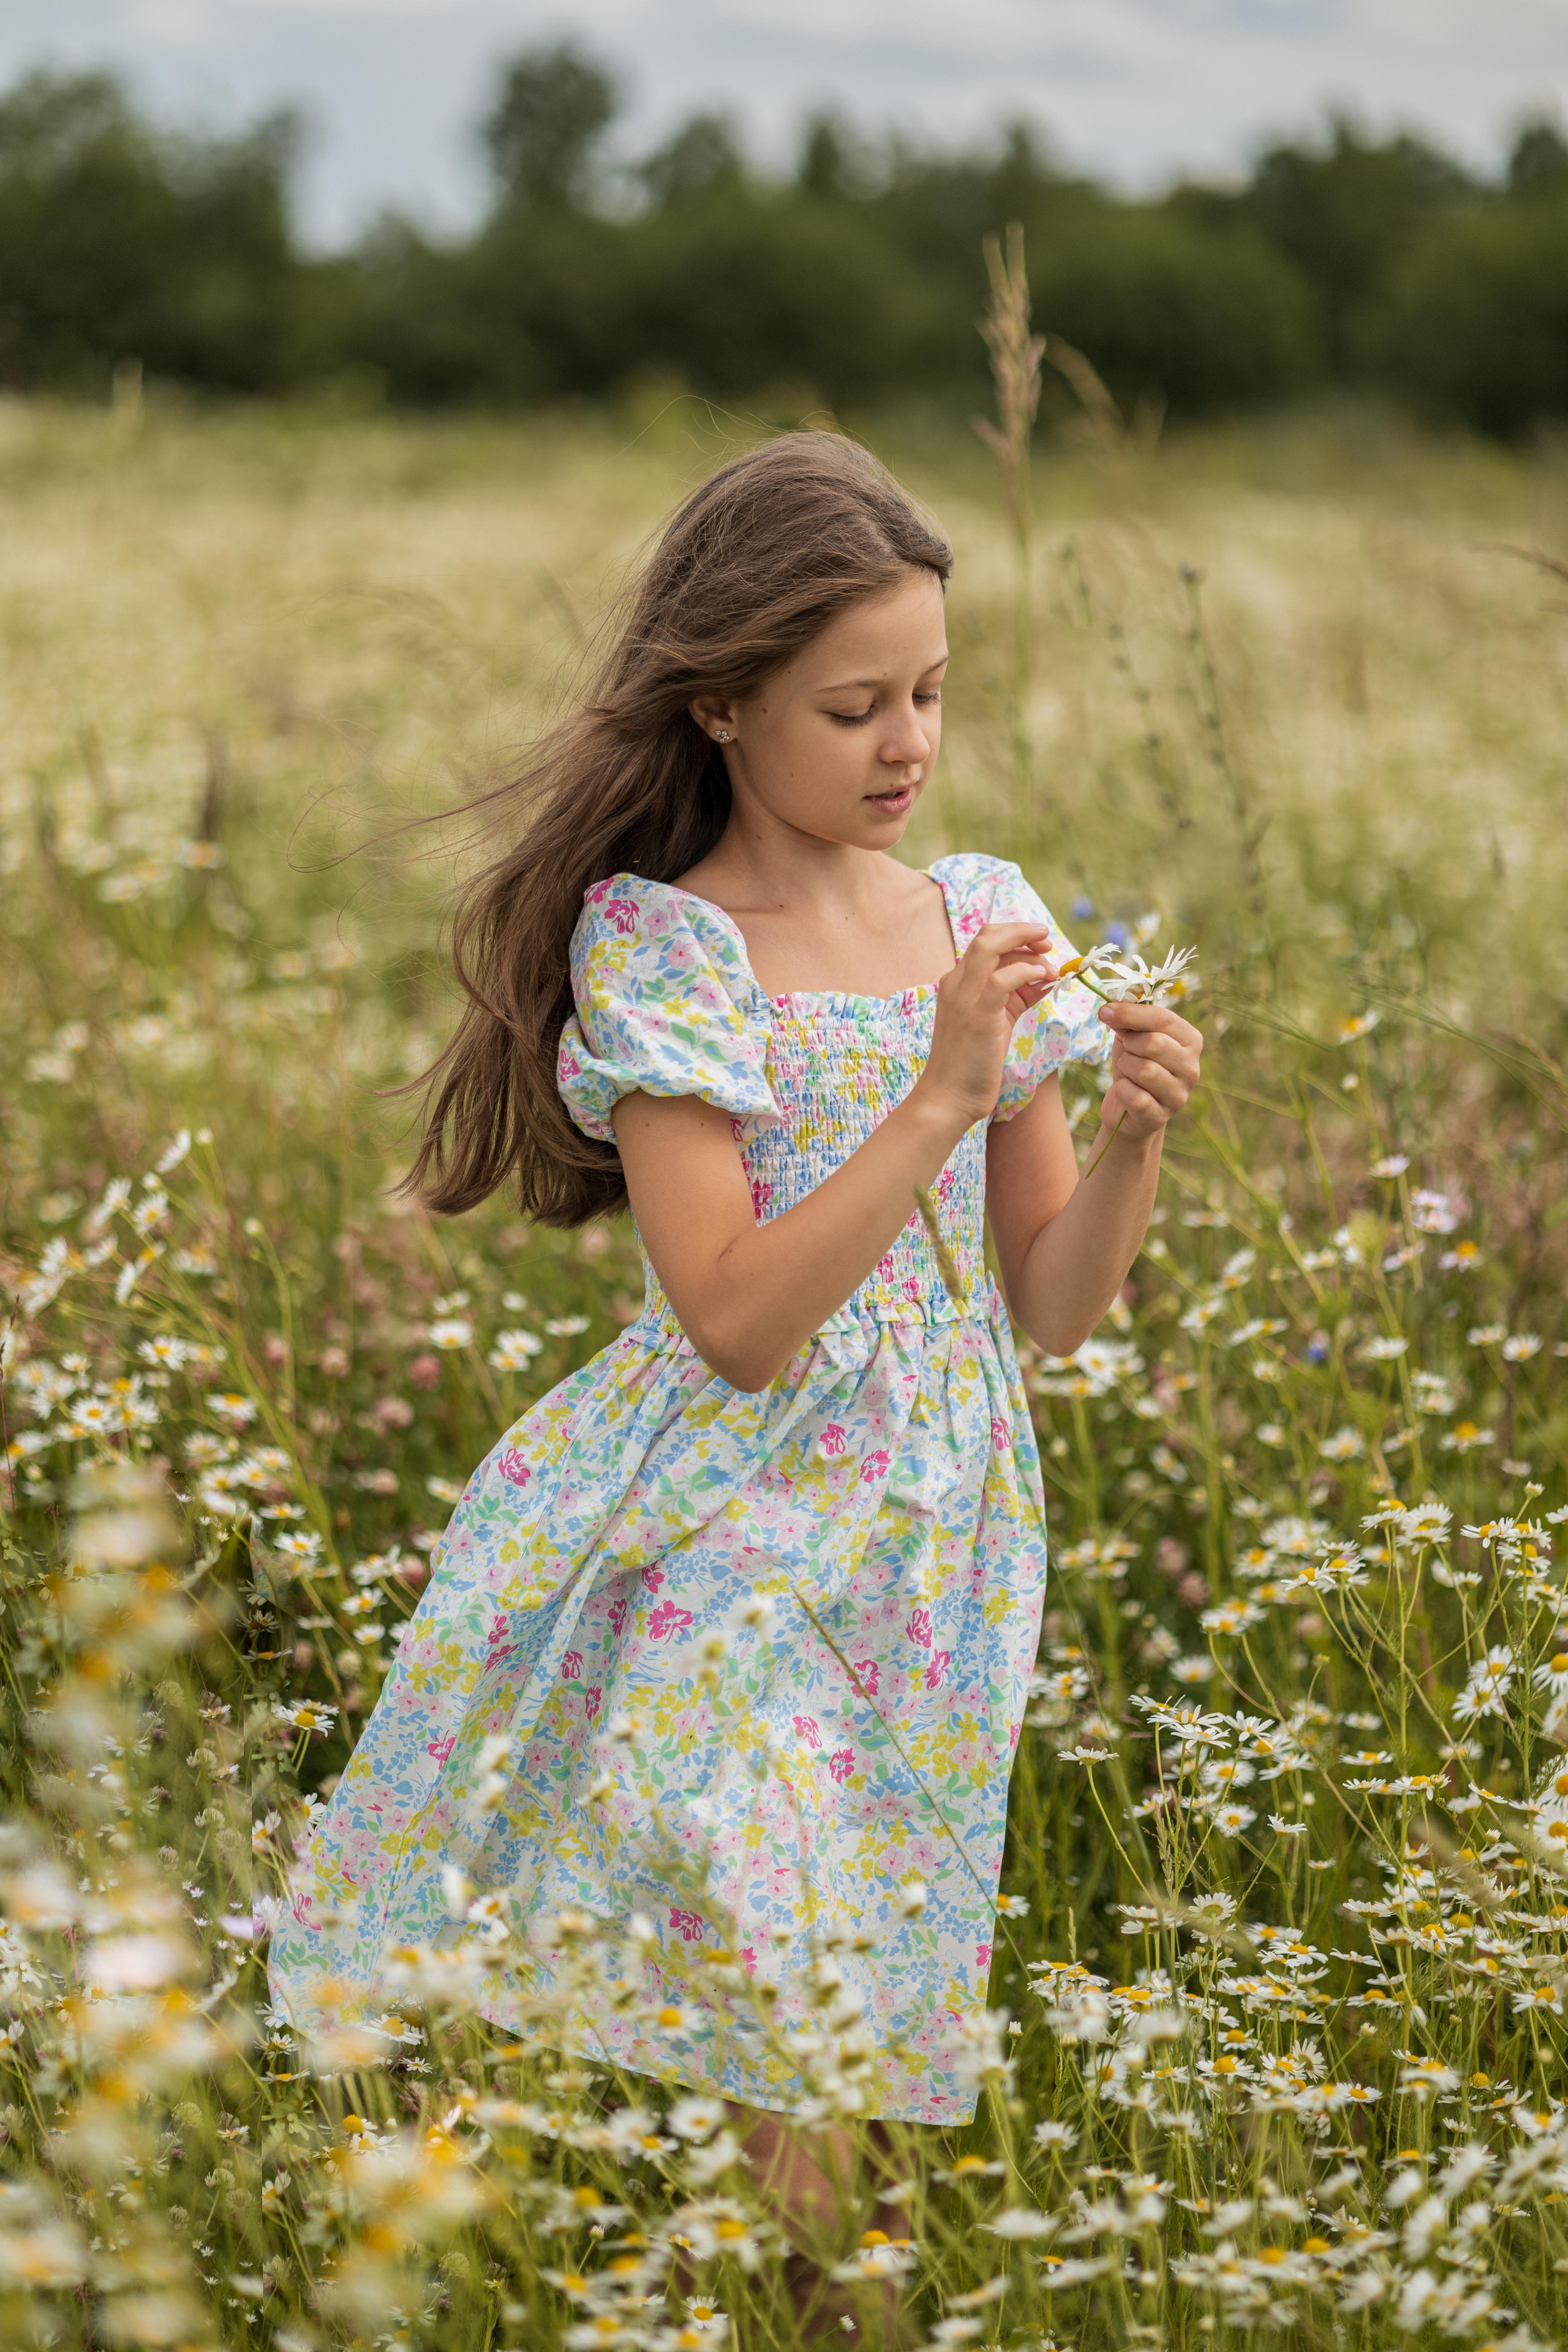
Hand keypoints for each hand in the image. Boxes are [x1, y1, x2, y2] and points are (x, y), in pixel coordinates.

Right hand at [916, 922, 1057, 1129]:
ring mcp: (963, 997)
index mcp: (957, 983)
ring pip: (990, 946)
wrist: (948, 1097)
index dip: (1016, 936)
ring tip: (1050, 964)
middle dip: (1022, 931)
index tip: (1041, 946)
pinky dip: (1027, 971)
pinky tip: (1043, 980)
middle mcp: (955, 983)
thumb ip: (1017, 996)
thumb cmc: (972, 1063)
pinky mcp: (977, 1015)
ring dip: (1027, 947)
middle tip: (1048, 942)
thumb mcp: (996, 1021)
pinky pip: (1003, 979)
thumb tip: (1045, 977)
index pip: (986, 942)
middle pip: (987, 935)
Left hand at [1095, 1001, 1203, 1143]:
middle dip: (1130, 1044)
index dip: (1130, 1013)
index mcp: (1191, 1041)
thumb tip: (1110, 1010)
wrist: (1129, 1109)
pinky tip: (1125, 1091)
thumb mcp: (1131, 1038)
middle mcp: (1191, 1068)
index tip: (1104, 1011)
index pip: (1163, 1019)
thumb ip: (1128, 1021)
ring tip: (1127, 1071)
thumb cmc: (1134, 1066)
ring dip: (1125, 1067)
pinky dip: (1121, 1090)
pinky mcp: (1161, 1116)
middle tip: (1126, 1051)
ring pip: (1145, 1070)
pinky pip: (1135, 1096)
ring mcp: (1179, 1095)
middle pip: (1154, 1043)